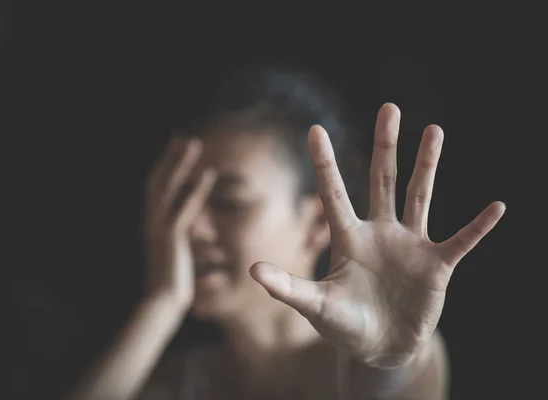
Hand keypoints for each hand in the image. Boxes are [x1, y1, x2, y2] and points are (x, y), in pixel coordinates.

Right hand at [145, 137, 215, 308]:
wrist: (162, 303)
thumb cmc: (170, 281)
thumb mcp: (171, 253)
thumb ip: (174, 235)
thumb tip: (181, 225)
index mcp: (152, 223)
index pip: (155, 188)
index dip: (164, 166)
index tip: (174, 148)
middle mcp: (152, 221)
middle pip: (159, 181)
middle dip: (171, 158)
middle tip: (183, 136)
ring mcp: (160, 228)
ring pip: (169, 188)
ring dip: (182, 164)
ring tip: (194, 143)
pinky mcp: (173, 238)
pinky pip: (185, 208)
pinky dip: (196, 190)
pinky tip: (208, 175)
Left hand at [250, 103, 505, 366]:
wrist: (380, 348)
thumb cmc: (344, 324)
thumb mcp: (315, 306)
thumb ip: (288, 288)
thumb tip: (252, 270)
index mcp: (348, 238)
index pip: (334, 192)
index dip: (325, 162)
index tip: (315, 129)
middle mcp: (379, 232)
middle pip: (381, 179)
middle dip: (385, 144)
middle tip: (389, 107)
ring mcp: (409, 246)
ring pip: (418, 196)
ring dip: (427, 164)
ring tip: (434, 130)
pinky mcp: (436, 266)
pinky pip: (461, 240)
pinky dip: (478, 227)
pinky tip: (496, 207)